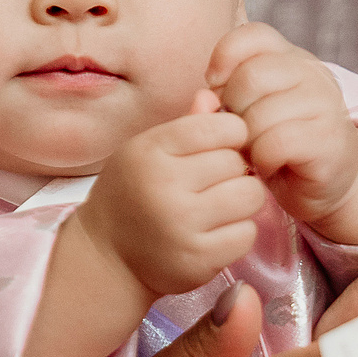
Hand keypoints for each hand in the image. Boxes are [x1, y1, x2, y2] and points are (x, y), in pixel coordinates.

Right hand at [73, 95, 264, 298]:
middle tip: (212, 182)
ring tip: (218, 206)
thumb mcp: (146, 151)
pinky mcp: (198, 260)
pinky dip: (237, 232)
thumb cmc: (132, 194)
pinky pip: (247, 234)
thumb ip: (184, 125)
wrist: (107, 257)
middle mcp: (165, 186)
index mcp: (151, 151)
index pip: (221, 126)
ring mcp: (182, 226)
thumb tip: (214, 96)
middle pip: (238, 162)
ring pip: (250, 197)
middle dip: (234, 170)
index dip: (230, 134)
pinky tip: (215, 232)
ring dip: (241, 200)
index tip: (219, 147)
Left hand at [205, 22, 357, 224]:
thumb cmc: (276, 143)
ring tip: (254, 151)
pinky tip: (268, 164)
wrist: (326, 180)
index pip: (253, 35)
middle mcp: (312, 73)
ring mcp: (324, 103)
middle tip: (238, 131)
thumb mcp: (248, 109)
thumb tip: (205, 97)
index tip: (216, 86)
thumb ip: (224, 95)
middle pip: (250, 76)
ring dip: (246, 142)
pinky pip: (275, 143)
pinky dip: (263, 159)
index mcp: (291, 57)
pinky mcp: (329, 138)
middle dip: (232, 109)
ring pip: (260, 114)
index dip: (224, 57)